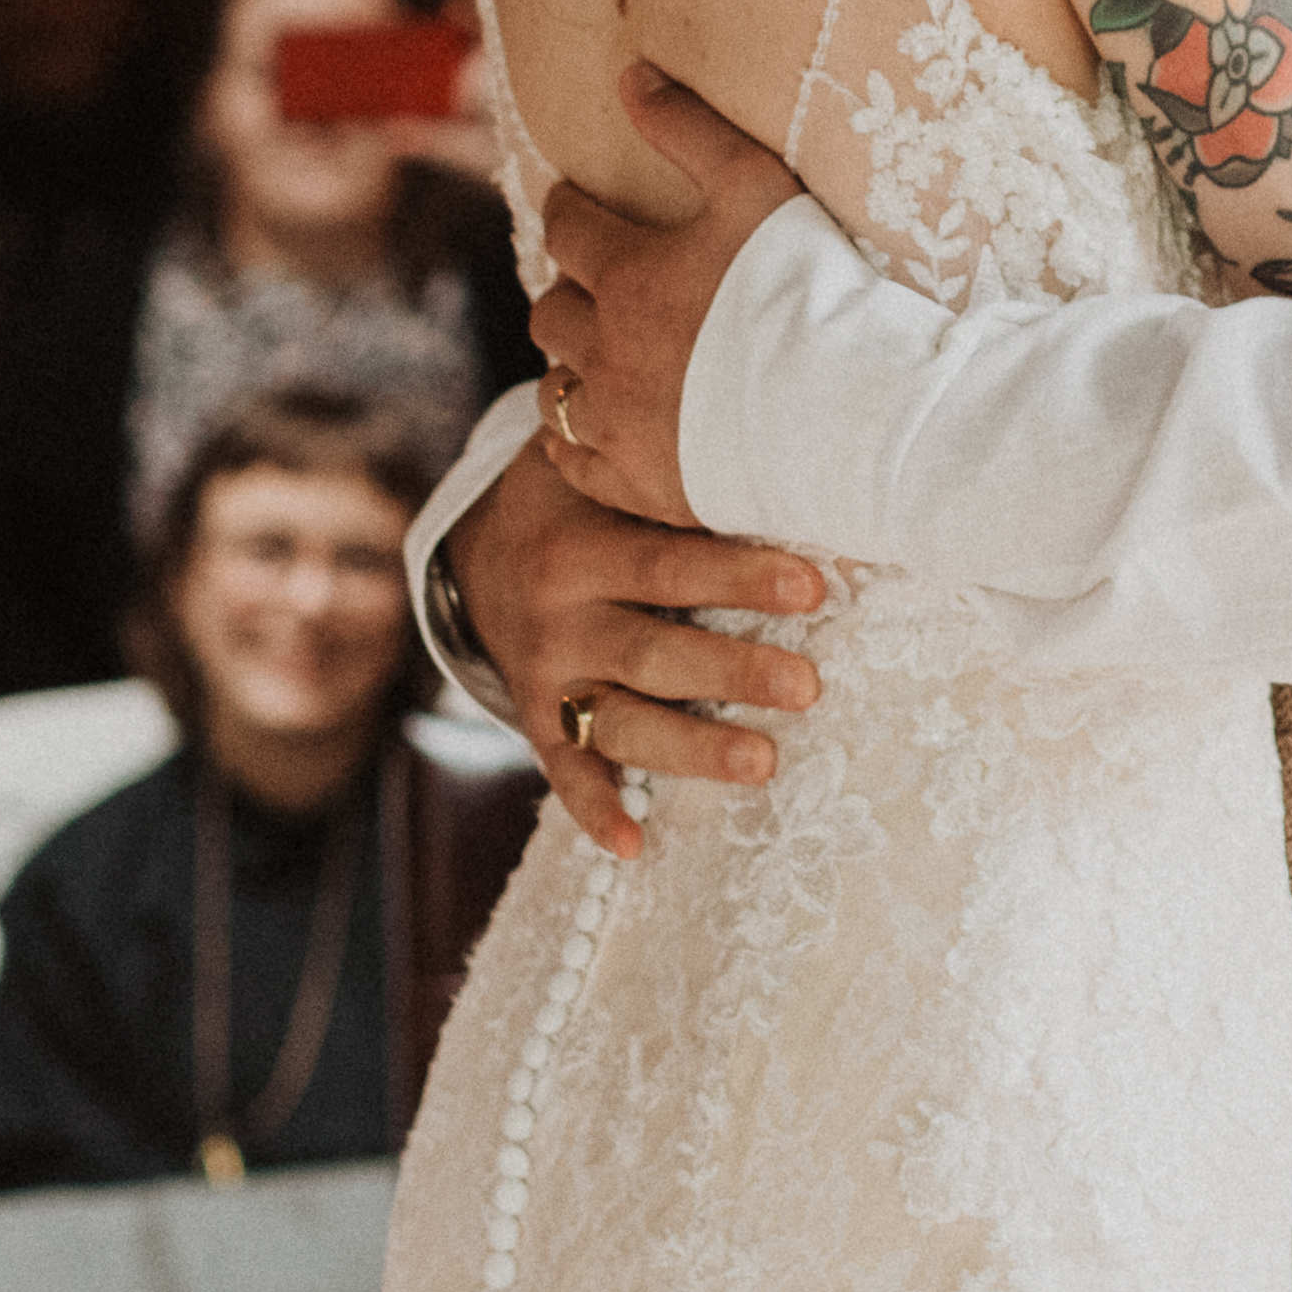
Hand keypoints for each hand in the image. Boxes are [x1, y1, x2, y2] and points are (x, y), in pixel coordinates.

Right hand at [448, 432, 826, 854]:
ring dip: (693, 746)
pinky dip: (596, 811)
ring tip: (764, 762)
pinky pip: (564, 773)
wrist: (479, 554)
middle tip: (807, 685)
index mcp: (579, 548)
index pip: (668, 562)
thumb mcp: (597, 468)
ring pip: (622, 720)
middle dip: (732, 669)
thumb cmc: (578, 499)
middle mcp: (558, 617)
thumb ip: (660, 467)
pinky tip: (636, 845)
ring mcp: (545, 677)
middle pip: (654, 650)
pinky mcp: (537, 723)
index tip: (812, 586)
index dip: (738, 575)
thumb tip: (780, 447)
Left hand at [524, 65, 809, 527]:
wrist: (849, 410)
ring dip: (568, 366)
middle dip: (567, 290)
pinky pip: (574, 462)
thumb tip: (630, 75)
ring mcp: (618, 422)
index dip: (568, 209)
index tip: (573, 203)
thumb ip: (689, 128)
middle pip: (551, 311)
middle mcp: (605, 348)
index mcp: (626, 273)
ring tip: (593, 358)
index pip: (568, 228)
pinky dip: (575, 440)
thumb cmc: (810, 288)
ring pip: (556, 389)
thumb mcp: (755, 185)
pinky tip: (592, 430)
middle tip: (591, 285)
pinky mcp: (637, 482)